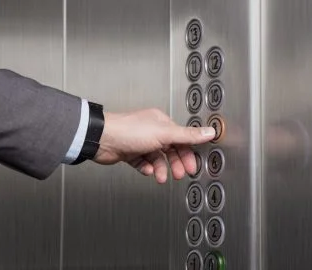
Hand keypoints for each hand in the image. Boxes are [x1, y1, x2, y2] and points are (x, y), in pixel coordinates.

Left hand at [93, 108, 214, 183]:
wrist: (102, 140)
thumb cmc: (129, 131)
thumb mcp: (165, 133)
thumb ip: (188, 135)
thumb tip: (209, 131)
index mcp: (161, 122)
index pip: (181, 139)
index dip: (188, 153)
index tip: (192, 166)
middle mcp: (151, 131)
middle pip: (170, 150)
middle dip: (176, 163)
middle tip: (180, 174)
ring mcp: (140, 142)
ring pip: (157, 158)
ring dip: (161, 169)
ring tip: (161, 177)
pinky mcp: (130, 153)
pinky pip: (143, 163)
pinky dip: (147, 169)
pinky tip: (147, 171)